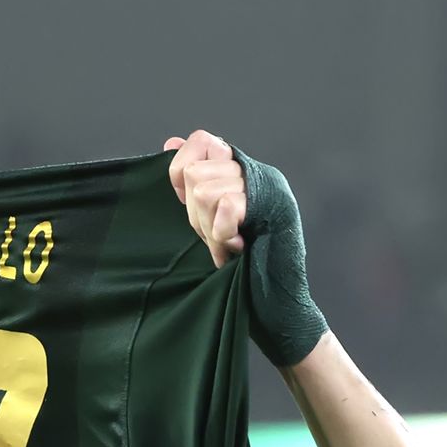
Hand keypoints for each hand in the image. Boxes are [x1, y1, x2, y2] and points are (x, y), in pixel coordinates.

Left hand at [161, 129, 325, 364]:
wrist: (276, 306)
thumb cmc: (242, 268)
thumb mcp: (208, 221)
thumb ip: (193, 185)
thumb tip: (169, 144)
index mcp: (241, 170)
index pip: (201, 140)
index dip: (181, 173)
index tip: (187, 204)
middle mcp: (256, 172)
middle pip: (194, 173)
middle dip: (195, 214)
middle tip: (217, 238)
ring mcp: (267, 188)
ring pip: (204, 191)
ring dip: (208, 229)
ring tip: (228, 246)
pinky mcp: (273, 207)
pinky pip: (225, 207)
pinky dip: (222, 235)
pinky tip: (237, 248)